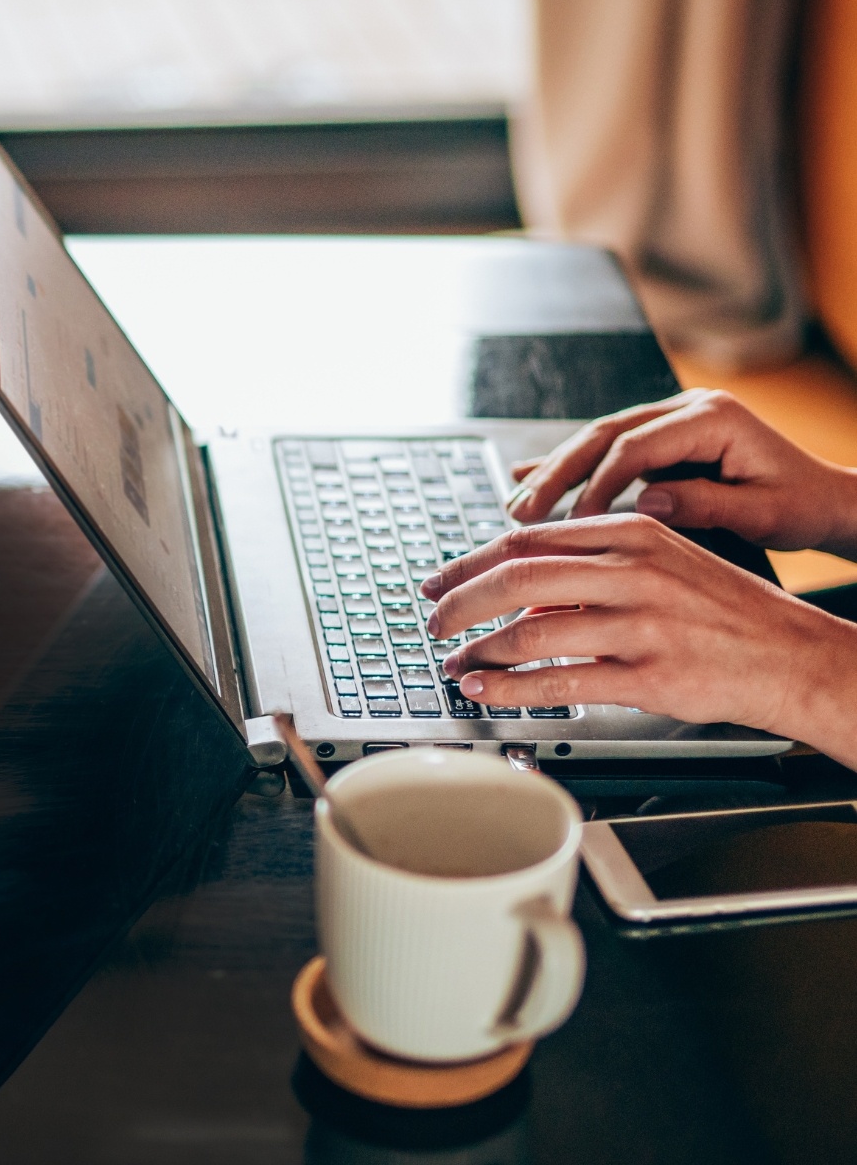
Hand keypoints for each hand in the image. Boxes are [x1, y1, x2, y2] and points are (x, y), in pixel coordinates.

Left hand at [421, 514, 856, 759]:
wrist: (791, 655)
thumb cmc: (721, 613)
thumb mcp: (660, 563)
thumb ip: (590, 567)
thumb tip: (519, 590)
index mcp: (631, 534)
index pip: (526, 540)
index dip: (469, 563)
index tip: (439, 582)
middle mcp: (633, 571)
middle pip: (516, 577)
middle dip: (459, 602)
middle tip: (433, 621)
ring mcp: (641, 624)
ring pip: (530, 630)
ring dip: (478, 651)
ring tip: (454, 663)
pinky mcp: (648, 675)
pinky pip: (559, 681)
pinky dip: (509, 687)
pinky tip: (485, 690)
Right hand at [504, 390, 856, 555]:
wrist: (825, 499)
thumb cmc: (801, 506)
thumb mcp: (763, 512)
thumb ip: (705, 505)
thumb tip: (646, 503)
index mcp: (712, 418)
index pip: (635, 447)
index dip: (597, 485)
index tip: (573, 523)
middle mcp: (686, 409)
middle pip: (603, 435)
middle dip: (556, 474)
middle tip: (522, 512)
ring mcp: (670, 421)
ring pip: (596, 441)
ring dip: (553, 473)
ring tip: (517, 506)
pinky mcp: (661, 440)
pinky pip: (605, 451)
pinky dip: (568, 467)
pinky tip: (526, 476)